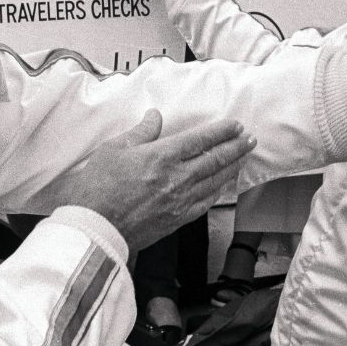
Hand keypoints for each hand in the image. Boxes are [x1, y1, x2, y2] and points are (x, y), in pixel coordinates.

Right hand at [41, 110, 254, 249]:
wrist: (96, 227)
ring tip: (243, 158)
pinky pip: (206, 202)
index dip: (221, 131)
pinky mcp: (178, 218)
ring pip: (215, 180)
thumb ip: (140, 132)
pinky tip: (224, 185)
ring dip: (233, 167)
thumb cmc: (97, 189)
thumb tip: (154, 118)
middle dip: (235, 147)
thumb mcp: (113, 149)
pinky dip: (219, 191)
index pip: (201, 139)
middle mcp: (177, 178)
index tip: (234, 125)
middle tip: (249, 139)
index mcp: (162, 156)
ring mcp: (180, 200)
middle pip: (215, 159)